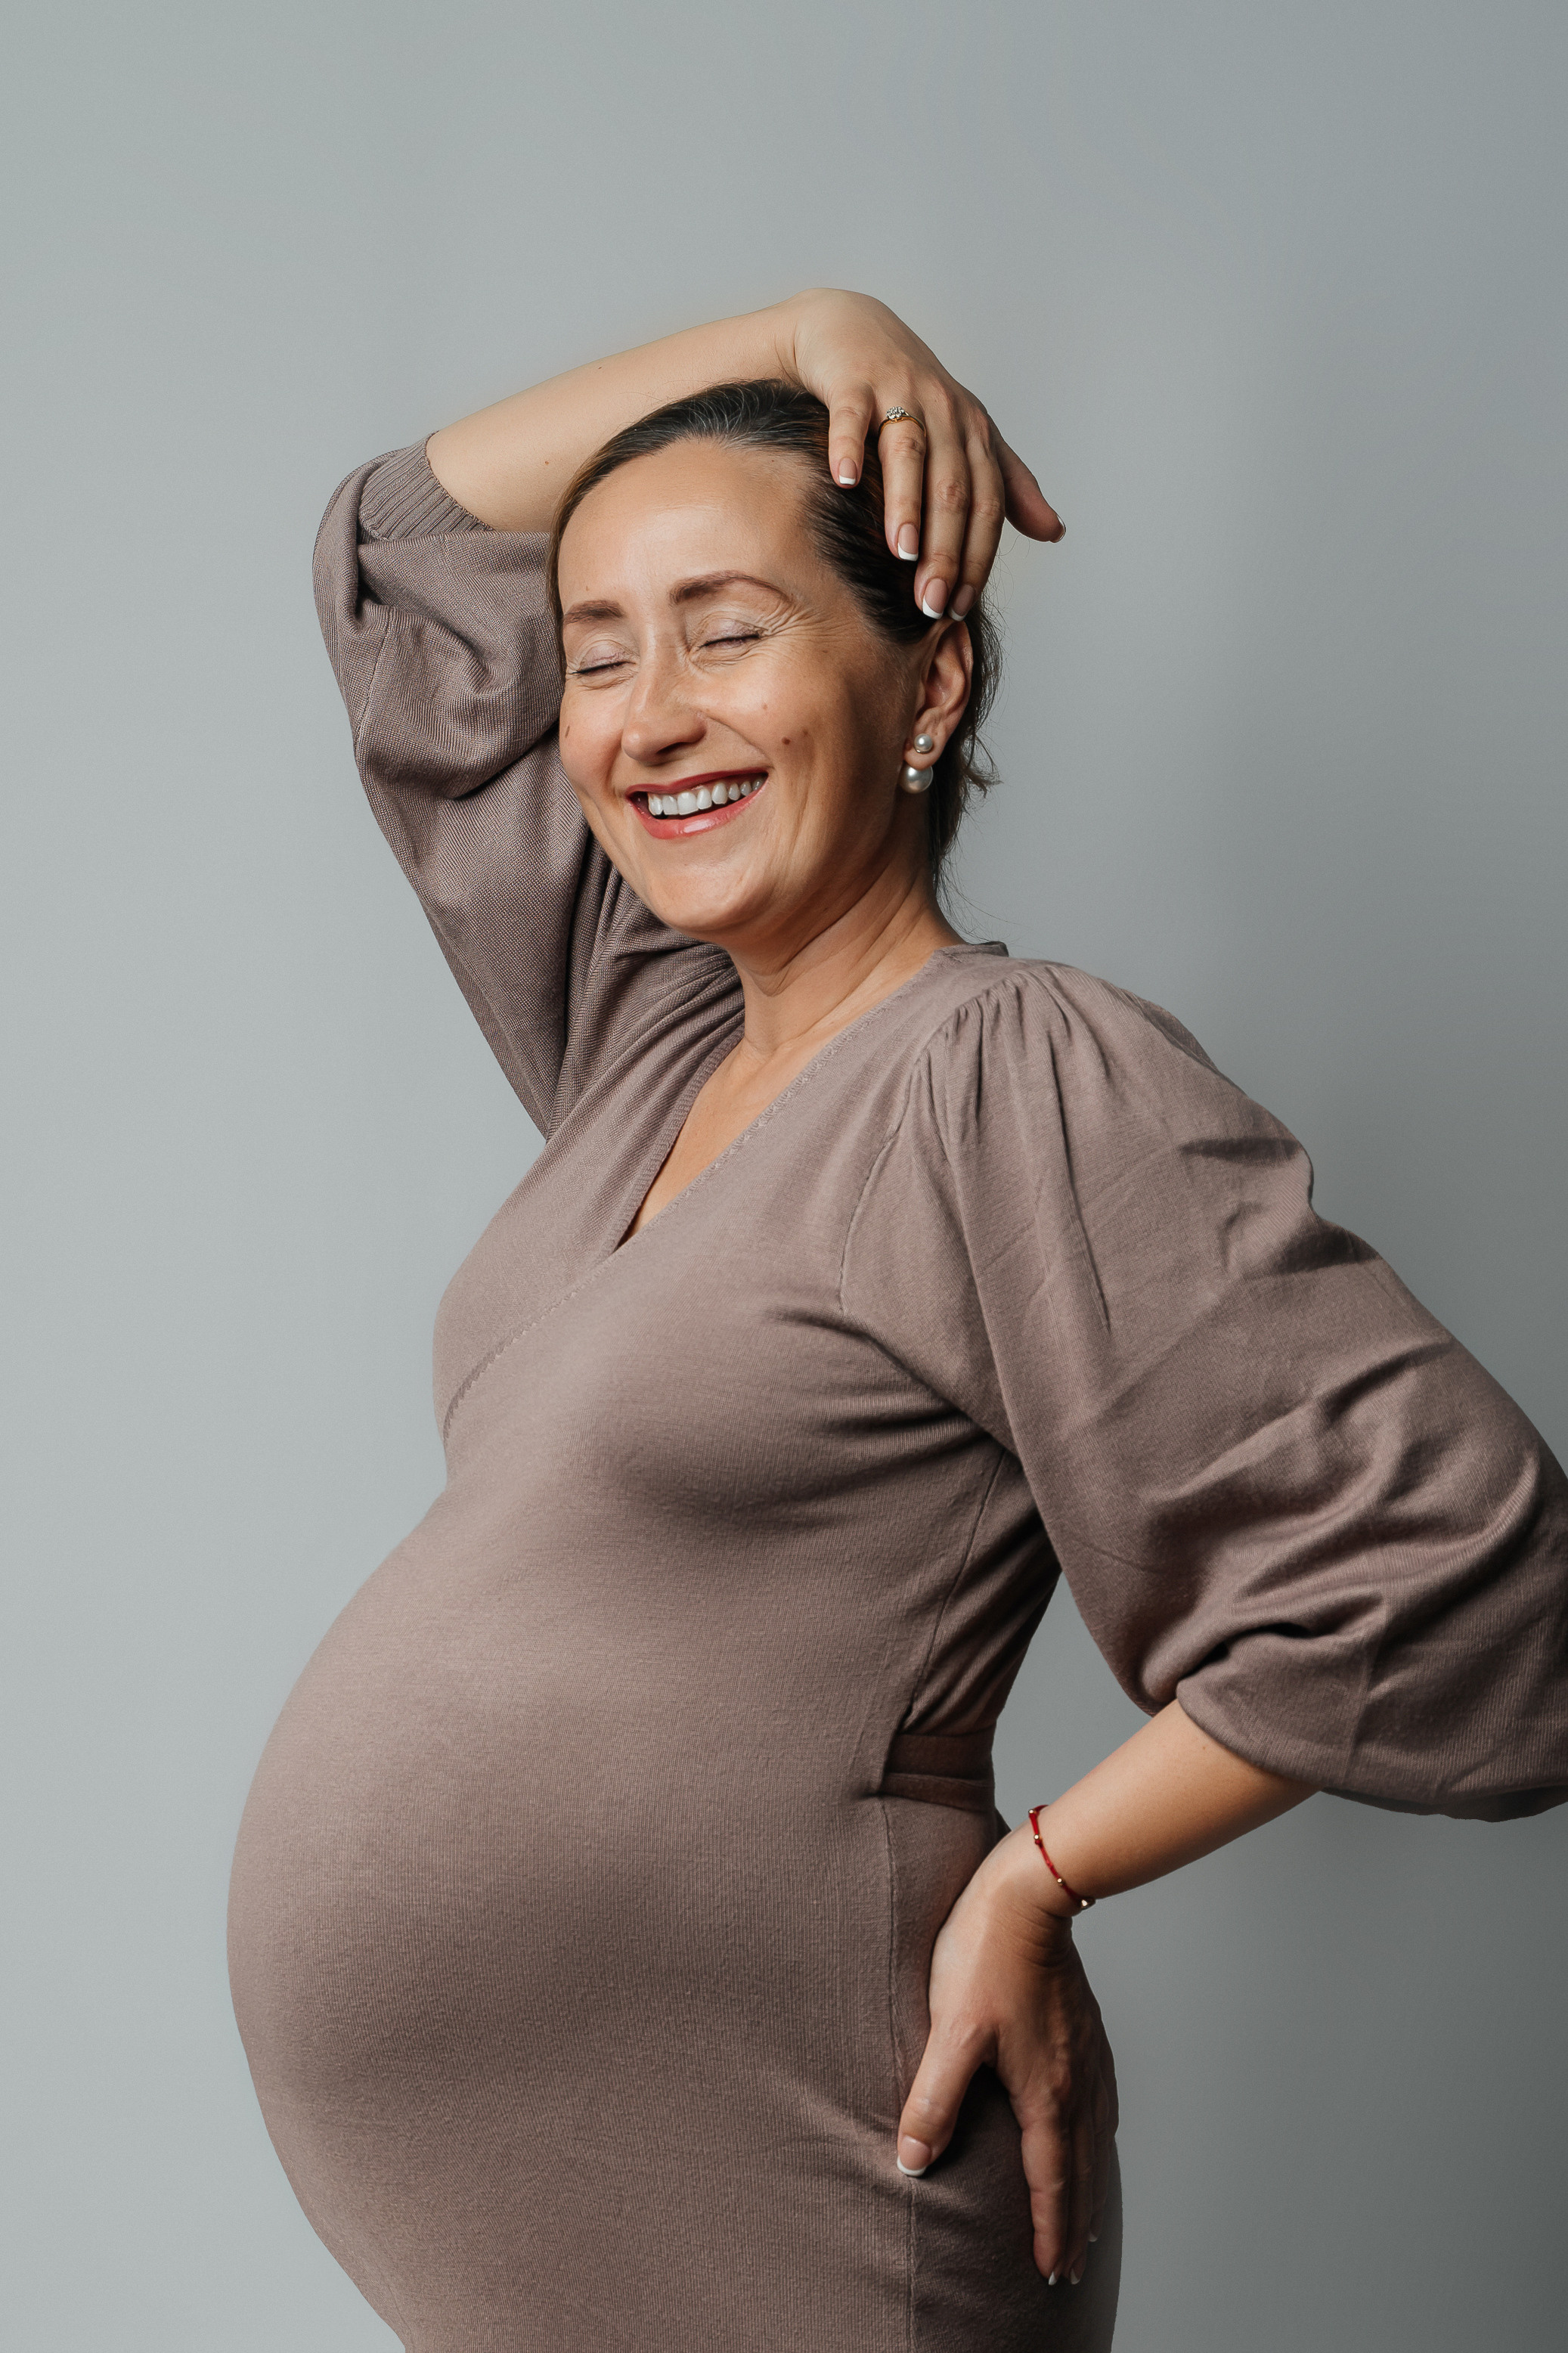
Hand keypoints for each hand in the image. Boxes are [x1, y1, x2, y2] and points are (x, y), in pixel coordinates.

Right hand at [777, 289, 1063, 624]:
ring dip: (906, 504)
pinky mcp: (852, 379)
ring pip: (908, 452)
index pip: (985, 505)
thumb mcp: (966, 436)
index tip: (958, 608)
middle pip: (952, 487)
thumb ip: (1008, 486)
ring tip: (902, 553)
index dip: (977, 557)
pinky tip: (843, 481)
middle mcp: (943, 410)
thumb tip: (1055, 532)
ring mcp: (897, 391)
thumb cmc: (910, 394)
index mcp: (972, 433)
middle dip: (945, 549)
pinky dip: (848, 446)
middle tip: (931, 604)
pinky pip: (850, 415)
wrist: (851, 329)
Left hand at [895, 1825, 1117, 2285]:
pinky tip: (1095, 2128)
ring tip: (1086, 2214)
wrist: (1029, 1892)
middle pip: (1082, 2170)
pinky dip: (1099, 2133)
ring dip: (1091, 2182)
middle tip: (1073, 2265)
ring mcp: (1087, 2053)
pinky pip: (1102, 2099)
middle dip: (1076, 2223)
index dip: (1051, 2231)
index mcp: (1045, 2091)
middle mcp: (1075, 2081)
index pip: (1051, 2181)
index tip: (1054, 2272)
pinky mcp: (1086, 2027)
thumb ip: (933, 2099)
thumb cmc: (984, 1957)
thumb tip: (912, 2162)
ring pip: (1096, 2136)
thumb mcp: (949, 2031)